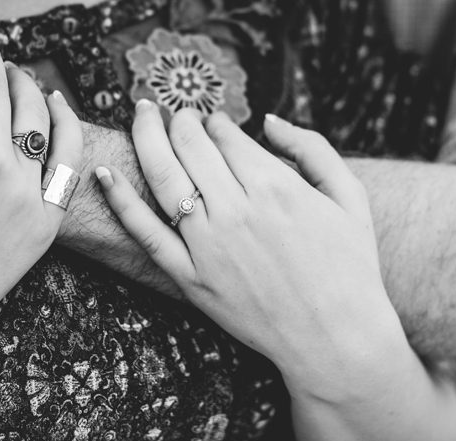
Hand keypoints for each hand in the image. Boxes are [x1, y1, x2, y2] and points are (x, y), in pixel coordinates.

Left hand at [98, 104, 404, 396]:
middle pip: (190, 146)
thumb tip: (268, 120)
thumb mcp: (350, 196)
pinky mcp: (191, 278)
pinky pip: (146, 233)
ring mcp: (209, 245)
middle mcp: (236, 209)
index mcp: (275, 185)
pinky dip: (120, 200)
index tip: (212, 121)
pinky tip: (104, 172)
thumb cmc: (351, 266)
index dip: (214, 121)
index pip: (225, 134)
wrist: (337, 340)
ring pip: (163, 176)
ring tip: (142, 116)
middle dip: (178, 120)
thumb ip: (312, 148)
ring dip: (146, 137)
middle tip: (174, 113)